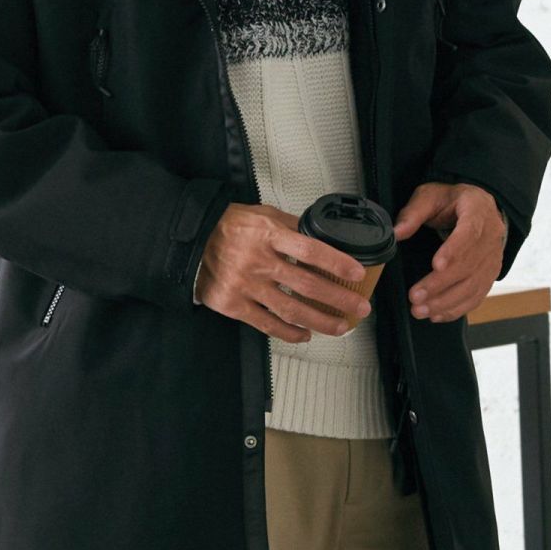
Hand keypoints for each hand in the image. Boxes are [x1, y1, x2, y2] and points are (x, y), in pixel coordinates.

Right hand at [195, 203, 372, 341]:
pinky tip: (305, 334)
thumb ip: (292, 227)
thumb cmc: (230, 226)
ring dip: (321, 322)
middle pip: (307, 285)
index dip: (337, 263)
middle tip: (359, 307)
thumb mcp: (263, 215)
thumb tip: (323, 238)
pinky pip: (267, 325)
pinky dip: (289, 333)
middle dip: (339, 299)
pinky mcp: (233, 305)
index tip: (357, 274)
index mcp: (267, 234)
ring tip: (340, 326)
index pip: (311, 250)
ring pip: (291, 310)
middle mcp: (258, 261)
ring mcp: (246, 286)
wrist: (191, 241)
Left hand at [393, 181, 506, 322]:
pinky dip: (457, 308)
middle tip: (415, 296)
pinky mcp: (490, 275)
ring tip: (421, 310)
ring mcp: (493, 258)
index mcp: (478, 210)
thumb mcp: (430, 196)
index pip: (470, 232)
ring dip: (446, 302)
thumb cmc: (452, 201)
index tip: (436, 266)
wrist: (479, 206)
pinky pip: (477, 296)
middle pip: (469, 265)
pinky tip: (437, 315)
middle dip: (441, 284)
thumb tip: (396, 233)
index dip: (454, 250)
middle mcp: (491, 236)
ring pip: (473, 285)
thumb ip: (413, 212)